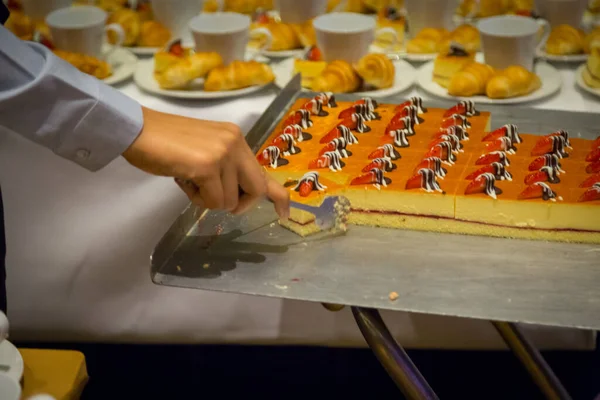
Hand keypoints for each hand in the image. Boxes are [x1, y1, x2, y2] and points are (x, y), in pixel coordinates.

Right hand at [122, 107, 289, 217]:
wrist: (137, 129)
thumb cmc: (165, 144)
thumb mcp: (206, 152)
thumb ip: (226, 169)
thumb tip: (237, 197)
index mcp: (236, 138)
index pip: (265, 172)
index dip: (279, 196)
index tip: (285, 214)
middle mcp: (235, 142)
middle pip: (257, 190)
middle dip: (239, 204)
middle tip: (213, 198)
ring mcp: (222, 153)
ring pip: (230, 200)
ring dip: (208, 200)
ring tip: (188, 180)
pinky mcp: (207, 165)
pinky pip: (213, 200)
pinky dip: (197, 200)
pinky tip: (183, 181)